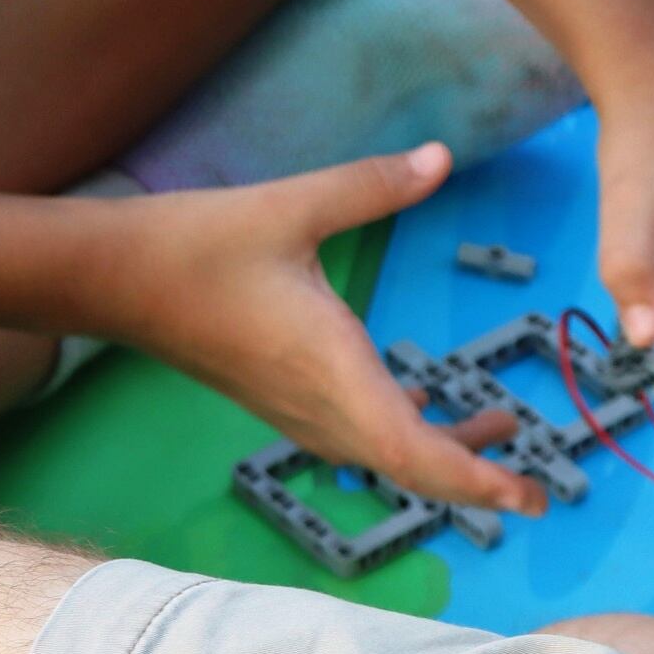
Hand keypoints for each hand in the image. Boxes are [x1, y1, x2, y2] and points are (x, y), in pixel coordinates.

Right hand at [100, 146, 547, 517]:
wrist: (115, 278)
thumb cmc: (197, 245)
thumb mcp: (292, 205)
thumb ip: (372, 185)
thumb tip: (439, 158)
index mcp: (329, 368)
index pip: (411, 450)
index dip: (472, 479)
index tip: (524, 494)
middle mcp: (317, 404)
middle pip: (409, 466)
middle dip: (475, 479)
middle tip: (537, 490)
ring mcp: (295, 408)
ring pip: (383, 452)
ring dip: (442, 451)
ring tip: (501, 428)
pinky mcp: (280, 398)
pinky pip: (356, 433)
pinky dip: (402, 430)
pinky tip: (420, 399)